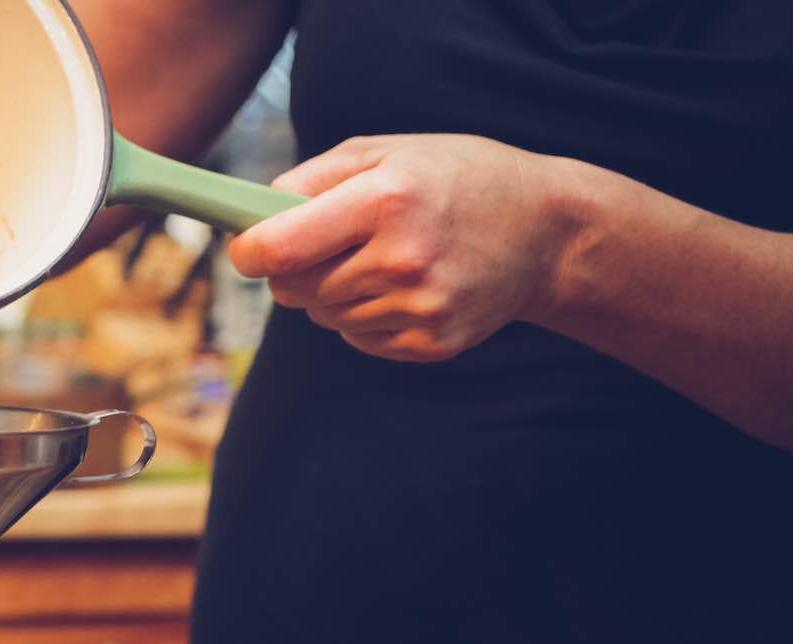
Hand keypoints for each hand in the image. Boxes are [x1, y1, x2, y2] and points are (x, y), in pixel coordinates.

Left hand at [228, 134, 573, 362]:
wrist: (546, 230)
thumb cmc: (455, 178)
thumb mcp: (388, 151)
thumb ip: (314, 178)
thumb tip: (254, 215)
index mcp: (387, 199)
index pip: (282, 246)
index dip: (250, 253)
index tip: (246, 251)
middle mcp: (403, 257)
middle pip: (297, 288)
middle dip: (294, 270)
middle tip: (321, 248)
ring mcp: (421, 305)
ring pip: (325, 317)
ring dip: (332, 294)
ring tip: (379, 261)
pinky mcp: (433, 342)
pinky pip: (358, 340)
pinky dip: (364, 319)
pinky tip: (401, 288)